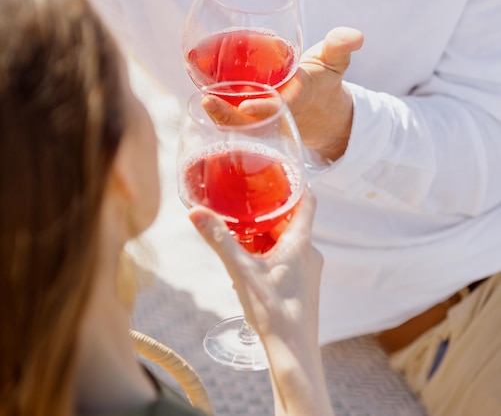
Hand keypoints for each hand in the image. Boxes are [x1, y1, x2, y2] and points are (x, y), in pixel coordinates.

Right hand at [190, 190, 334, 415]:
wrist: (293, 353)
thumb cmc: (274, 311)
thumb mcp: (240, 270)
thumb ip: (219, 240)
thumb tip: (196, 213)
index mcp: (301, 241)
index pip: (307, 198)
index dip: (294, 182)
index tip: (273, 173)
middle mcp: (310, 252)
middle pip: (292, 219)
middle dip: (267, 212)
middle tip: (244, 205)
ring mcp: (309, 270)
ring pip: (288, 240)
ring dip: (266, 236)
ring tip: (241, 236)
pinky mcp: (303, 285)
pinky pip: (287, 259)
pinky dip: (269, 255)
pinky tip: (248, 268)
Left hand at [201, 27, 363, 161]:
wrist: (320, 111)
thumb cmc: (323, 80)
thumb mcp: (334, 62)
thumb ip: (340, 47)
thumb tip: (355, 36)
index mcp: (298, 99)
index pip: (280, 106)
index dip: (264, 107)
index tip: (246, 106)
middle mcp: (278, 114)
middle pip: (251, 121)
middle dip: (229, 115)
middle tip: (208, 101)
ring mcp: (264, 120)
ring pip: (238, 123)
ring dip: (219, 115)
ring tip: (203, 100)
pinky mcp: (254, 119)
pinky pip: (234, 119)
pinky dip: (219, 113)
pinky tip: (202, 98)